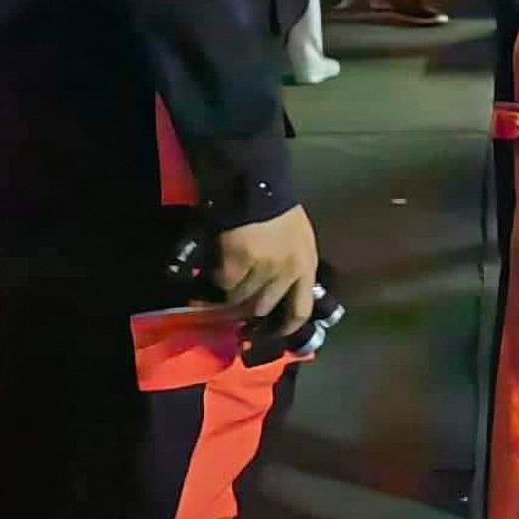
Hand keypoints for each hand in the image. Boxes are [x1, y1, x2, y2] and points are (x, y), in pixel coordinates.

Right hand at [210, 205, 319, 333]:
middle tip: (233, 307)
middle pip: (263, 308)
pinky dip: (215, 282)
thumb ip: (292, 268)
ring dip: (229, 295)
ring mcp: (262, 268)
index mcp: (306, 266)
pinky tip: (212, 270)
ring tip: (222, 284)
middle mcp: (287, 271)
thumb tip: (277, 298)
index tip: (269, 333)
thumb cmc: (279, 212)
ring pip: (240, 299)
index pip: (300, 311)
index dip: (284, 328)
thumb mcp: (299, 241)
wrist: (256, 185)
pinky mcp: (237, 262)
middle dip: (246, 311)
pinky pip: (223, 285)